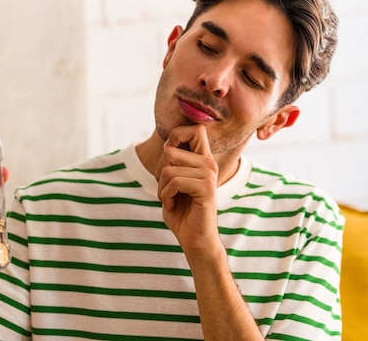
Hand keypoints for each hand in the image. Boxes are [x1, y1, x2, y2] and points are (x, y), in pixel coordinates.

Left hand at [155, 125, 219, 255]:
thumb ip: (173, 161)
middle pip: (170, 150)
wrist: (194, 239)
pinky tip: (172, 206)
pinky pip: (174, 182)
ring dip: (161, 187)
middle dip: (158, 170)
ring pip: (168, 168)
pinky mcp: (206, 188)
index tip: (169, 157)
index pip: (195, 129)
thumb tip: (168, 145)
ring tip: (170, 198)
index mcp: (203, 159)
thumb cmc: (181, 211)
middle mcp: (209, 163)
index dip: (176, 136)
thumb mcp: (174, 181)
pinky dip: (165, 196)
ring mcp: (209, 175)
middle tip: (165, 187)